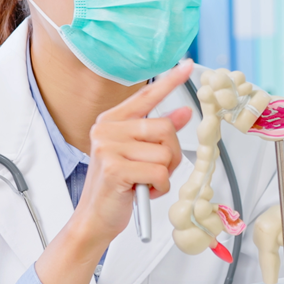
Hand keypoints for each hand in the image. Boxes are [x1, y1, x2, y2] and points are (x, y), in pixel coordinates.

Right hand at [35, 60, 193, 283]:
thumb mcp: (140, 155)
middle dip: (170, 154)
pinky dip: (159, 187)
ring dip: (164, 173)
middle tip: (155, 170)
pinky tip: (142, 191)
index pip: (146, 95)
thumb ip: (157, 133)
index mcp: (112, 121)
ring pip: (165, 152)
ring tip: (144, 181)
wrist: (94, 219)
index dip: (170, 81)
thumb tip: (184, 113)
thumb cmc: (119, 187)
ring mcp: (108, 148)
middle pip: (165, 128)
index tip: (189, 64)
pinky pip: (159, 172)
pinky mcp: (115, 168)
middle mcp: (107, 129)